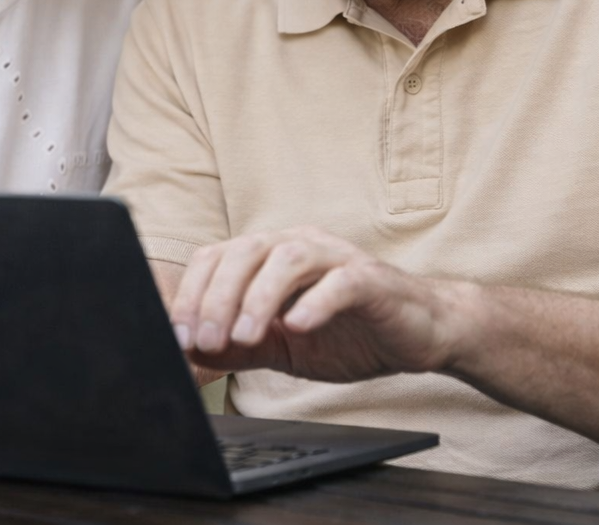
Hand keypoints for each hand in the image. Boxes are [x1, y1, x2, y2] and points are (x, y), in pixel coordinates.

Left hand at [169, 227, 462, 382]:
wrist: (418, 335)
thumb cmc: (350, 333)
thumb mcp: (282, 347)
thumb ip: (239, 347)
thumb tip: (191, 354)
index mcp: (270, 256)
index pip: (217, 258)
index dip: (192, 295)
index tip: (179, 337)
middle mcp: (300, 245)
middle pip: (245, 252)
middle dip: (217, 298)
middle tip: (206, 340)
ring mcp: (336, 257)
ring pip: (287, 258)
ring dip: (257, 297)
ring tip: (244, 336)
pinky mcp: (371, 279)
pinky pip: (340, 281)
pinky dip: (314, 301)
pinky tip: (298, 326)